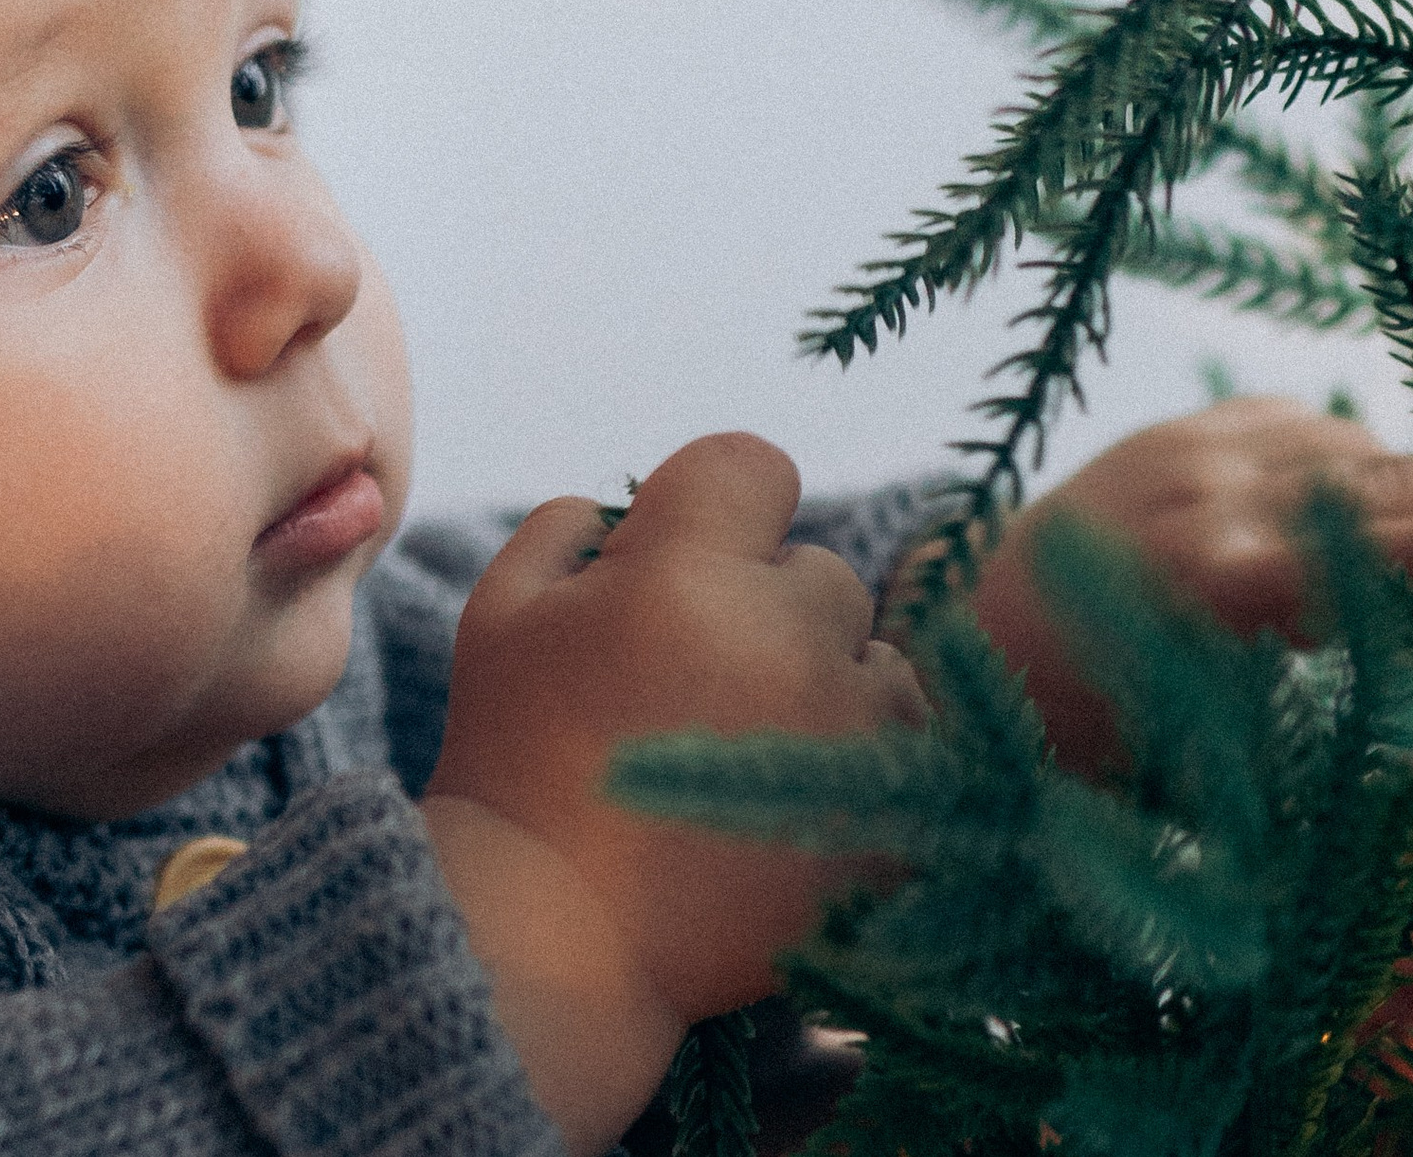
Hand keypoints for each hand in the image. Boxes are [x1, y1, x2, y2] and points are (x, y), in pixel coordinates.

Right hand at [422, 433, 926, 1154]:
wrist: (554, 948)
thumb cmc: (514, 769)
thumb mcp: (500, 616)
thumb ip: (571, 526)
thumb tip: (637, 508)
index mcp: (686, 571)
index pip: (754, 465)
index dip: (720, 509)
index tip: (691, 566)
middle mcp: (787, 636)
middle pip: (821, 572)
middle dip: (767, 612)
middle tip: (695, 691)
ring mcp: (851, 730)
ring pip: (878, 658)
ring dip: (828, 687)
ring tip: (742, 758)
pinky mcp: (894, 816)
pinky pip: (911, 750)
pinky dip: (865, 768)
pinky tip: (787, 810)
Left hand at [944, 397, 1412, 774]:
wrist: (956, 640)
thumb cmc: (1075, 737)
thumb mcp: (1191, 773)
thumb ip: (1316, 759)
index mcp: (1198, 590)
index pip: (1342, 556)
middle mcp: (1196, 503)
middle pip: (1366, 489)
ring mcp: (1180, 452)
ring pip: (1342, 447)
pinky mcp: (1170, 431)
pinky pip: (1293, 423)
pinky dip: (1348, 454)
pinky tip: (1385, 498)